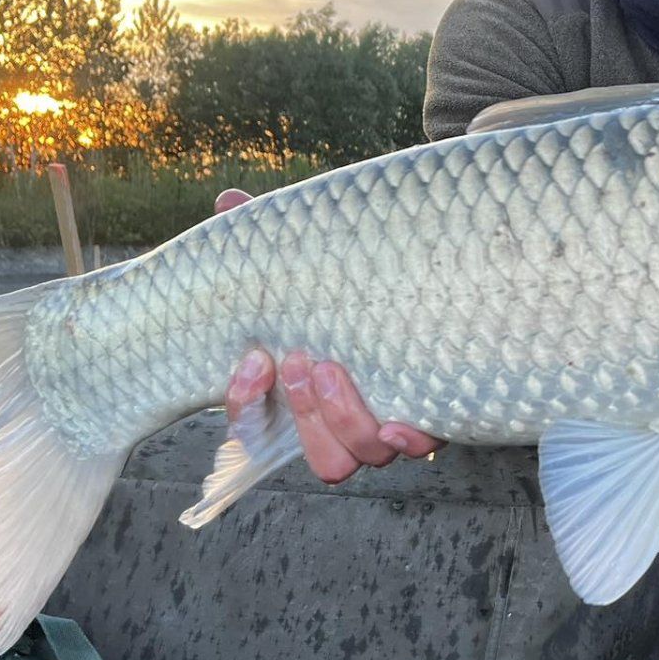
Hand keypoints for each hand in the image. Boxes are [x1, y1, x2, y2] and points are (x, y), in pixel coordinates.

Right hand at [216, 187, 442, 482]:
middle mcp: (342, 425)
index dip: (246, 408)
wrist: (414, 291)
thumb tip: (228, 202)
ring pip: (359, 456)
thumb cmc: (345, 287)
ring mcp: (386, 426)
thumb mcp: (305, 264)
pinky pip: (418, 446)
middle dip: (303, 413)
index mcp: (298, 398)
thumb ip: (267, 241)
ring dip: (344, 420)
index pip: (255, 430)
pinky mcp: (430, 417)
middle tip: (301, 358)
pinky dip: (407, 439)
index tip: (254, 362)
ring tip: (334, 367)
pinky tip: (400, 420)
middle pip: (318, 457)